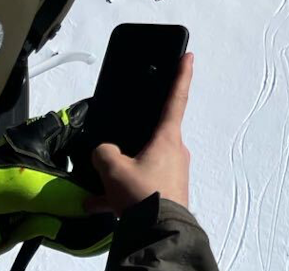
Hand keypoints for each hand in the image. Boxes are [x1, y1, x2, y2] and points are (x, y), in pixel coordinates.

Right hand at [87, 52, 194, 215]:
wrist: (159, 231)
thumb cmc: (142, 193)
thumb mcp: (113, 169)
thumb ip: (104, 153)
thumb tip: (104, 152)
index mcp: (168, 137)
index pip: (176, 98)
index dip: (182, 75)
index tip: (189, 56)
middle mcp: (176, 150)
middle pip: (152, 138)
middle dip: (132, 144)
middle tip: (118, 150)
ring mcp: (174, 172)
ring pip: (142, 166)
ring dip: (121, 176)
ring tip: (99, 189)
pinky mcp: (169, 191)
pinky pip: (141, 186)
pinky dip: (121, 194)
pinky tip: (100, 205)